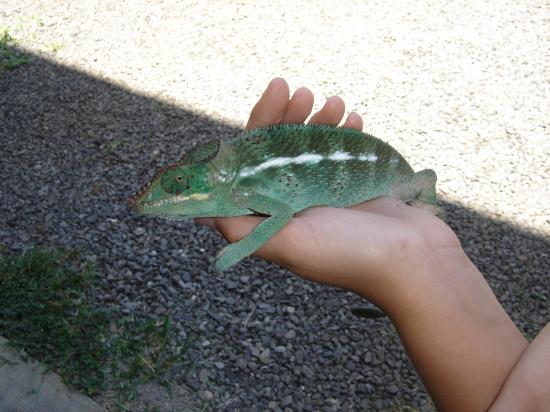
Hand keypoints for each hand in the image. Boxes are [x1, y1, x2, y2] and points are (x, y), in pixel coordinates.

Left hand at [198, 78, 458, 302]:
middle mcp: (295, 202)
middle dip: (288, 117)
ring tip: (335, 103)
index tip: (274, 97)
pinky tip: (354, 118)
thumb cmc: (349, 255)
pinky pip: (343, 151)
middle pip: (281, 149)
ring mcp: (325, 192)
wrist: (413, 261)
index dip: (258, 129)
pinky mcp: (355, 185)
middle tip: (303, 92)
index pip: (252, 163)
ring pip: (313, 146)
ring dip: (320, 119)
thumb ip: (242, 228)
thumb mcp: (288, 244)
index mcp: (274, 215)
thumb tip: (199, 215)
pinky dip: (346, 132)